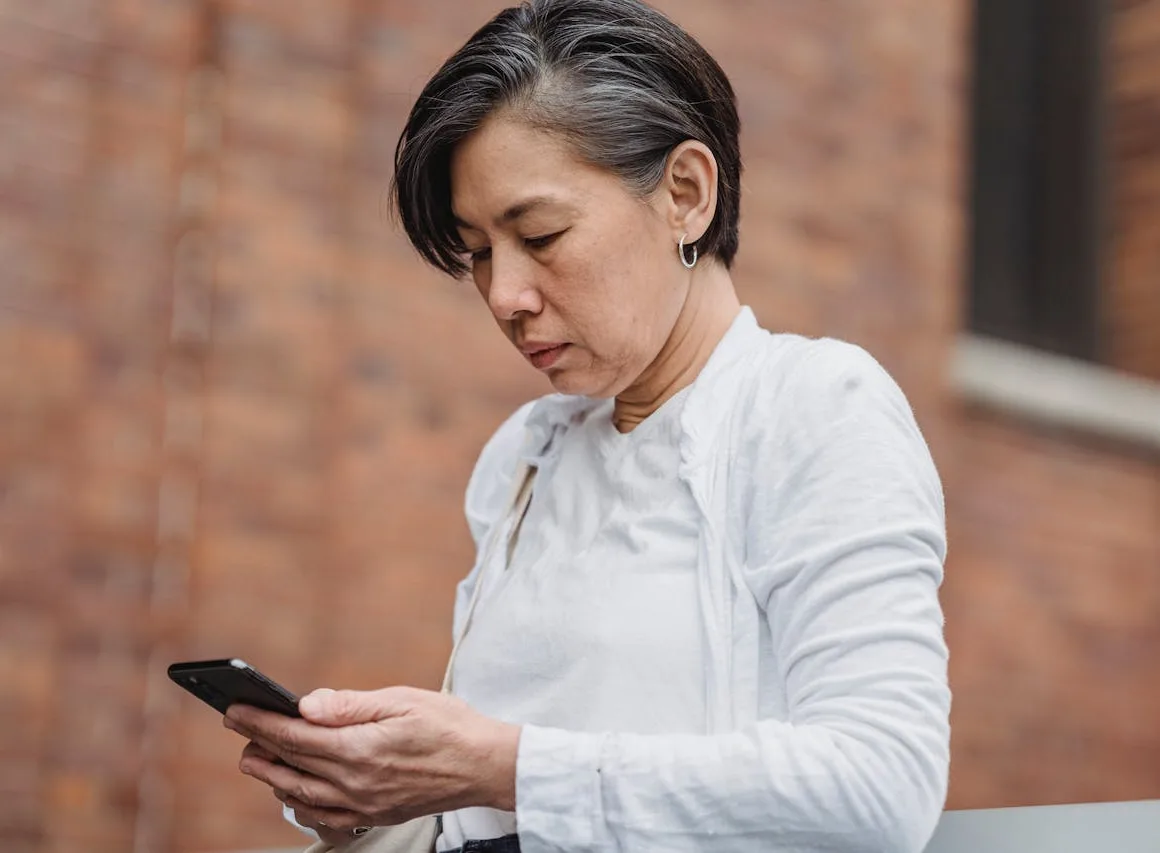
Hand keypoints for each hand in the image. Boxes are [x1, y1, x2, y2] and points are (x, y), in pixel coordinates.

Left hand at [224, 687, 520, 832]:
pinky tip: (293, 790)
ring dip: (271, 775)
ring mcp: (362, 806)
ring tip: (258, 755)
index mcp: (359, 750)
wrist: (485, 766)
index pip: (293, 736)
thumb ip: (349, 704)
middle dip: (258, 744)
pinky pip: (321, 817)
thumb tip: (306, 705)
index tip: (234, 708)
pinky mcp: (372, 817)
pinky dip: (297, 803)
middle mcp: (355, 784)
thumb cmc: (448, 726)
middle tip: (239, 726)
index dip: (258, 721)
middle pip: (289, 766)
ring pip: (298, 795)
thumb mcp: (401, 700)